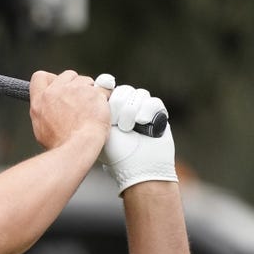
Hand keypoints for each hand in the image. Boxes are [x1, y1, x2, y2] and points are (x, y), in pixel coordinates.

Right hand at [29, 70, 110, 151]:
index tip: (59, 86)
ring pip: (86, 81)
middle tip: (80, 100)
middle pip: (67, 75)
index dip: (51, 79)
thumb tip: (49, 109)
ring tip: (91, 109)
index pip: (40, 77)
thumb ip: (44, 112)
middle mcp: (55, 92)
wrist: (77, 146)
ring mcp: (75, 90)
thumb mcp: (41, 128)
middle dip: (75, 84)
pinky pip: (103, 89)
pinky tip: (100, 111)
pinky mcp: (93, 92)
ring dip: (90, 91)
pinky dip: (104, 98)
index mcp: (40, 101)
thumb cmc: (61, 143)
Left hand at [98, 77, 176, 194]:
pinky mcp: (158, 114)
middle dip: (119, 105)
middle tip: (119, 124)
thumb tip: (95, 88)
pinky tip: (143, 122)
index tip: (105, 86)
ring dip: (132, 110)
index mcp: (110, 111)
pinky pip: (153, 101)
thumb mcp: (100, 132)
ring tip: (129, 128)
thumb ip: (96, 112)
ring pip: (139, 94)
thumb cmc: (116, 154)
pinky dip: (147, 111)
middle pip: (124, 90)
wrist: (139, 167)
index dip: (107, 86)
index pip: (109, 89)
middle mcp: (126, 109)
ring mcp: (143, 111)